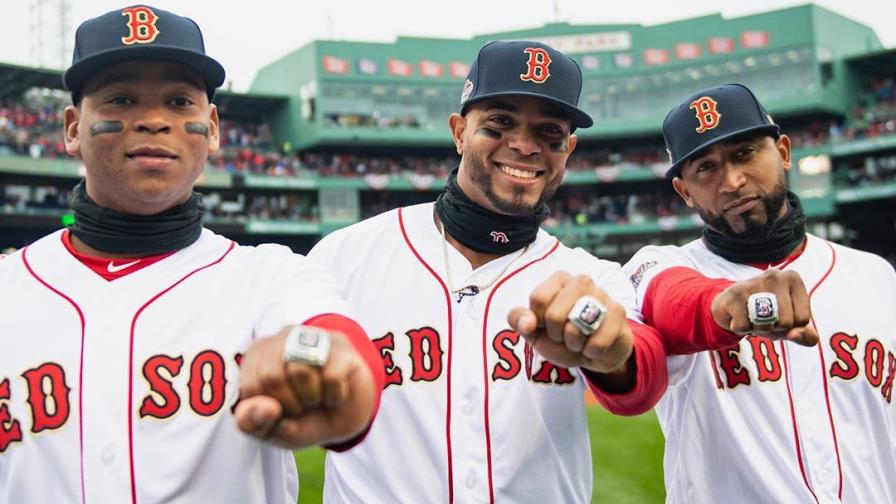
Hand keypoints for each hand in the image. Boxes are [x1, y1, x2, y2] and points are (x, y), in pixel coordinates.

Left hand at [234, 326, 376, 448]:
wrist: (344, 420)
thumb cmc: (300, 417)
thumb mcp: (267, 429)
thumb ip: (251, 422)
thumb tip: (267, 408)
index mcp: (257, 353)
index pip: (251, 386)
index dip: (268, 410)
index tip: (280, 409)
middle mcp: (283, 337)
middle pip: (272, 376)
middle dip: (289, 404)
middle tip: (301, 405)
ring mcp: (315, 337)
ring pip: (300, 372)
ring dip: (311, 398)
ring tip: (317, 397)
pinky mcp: (341, 346)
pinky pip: (331, 377)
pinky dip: (334, 396)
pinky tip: (335, 392)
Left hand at [508, 272, 632, 373]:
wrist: (594, 353)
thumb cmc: (562, 336)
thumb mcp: (535, 330)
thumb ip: (520, 321)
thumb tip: (526, 323)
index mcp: (558, 279)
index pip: (538, 299)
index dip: (538, 322)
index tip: (546, 325)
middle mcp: (581, 281)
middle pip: (553, 315)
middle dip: (556, 335)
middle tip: (564, 335)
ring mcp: (602, 295)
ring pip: (575, 329)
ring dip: (573, 344)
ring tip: (579, 340)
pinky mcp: (618, 313)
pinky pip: (596, 343)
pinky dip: (590, 352)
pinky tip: (594, 345)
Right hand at [710, 269, 817, 346]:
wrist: (730, 304)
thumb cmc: (768, 313)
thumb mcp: (793, 324)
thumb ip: (807, 336)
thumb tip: (794, 335)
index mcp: (793, 279)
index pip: (802, 319)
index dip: (791, 328)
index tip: (780, 318)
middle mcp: (775, 276)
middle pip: (785, 323)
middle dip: (775, 330)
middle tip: (765, 320)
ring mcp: (754, 282)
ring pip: (766, 325)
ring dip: (758, 330)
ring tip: (753, 317)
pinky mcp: (734, 293)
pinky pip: (743, 326)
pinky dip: (741, 328)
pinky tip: (739, 316)